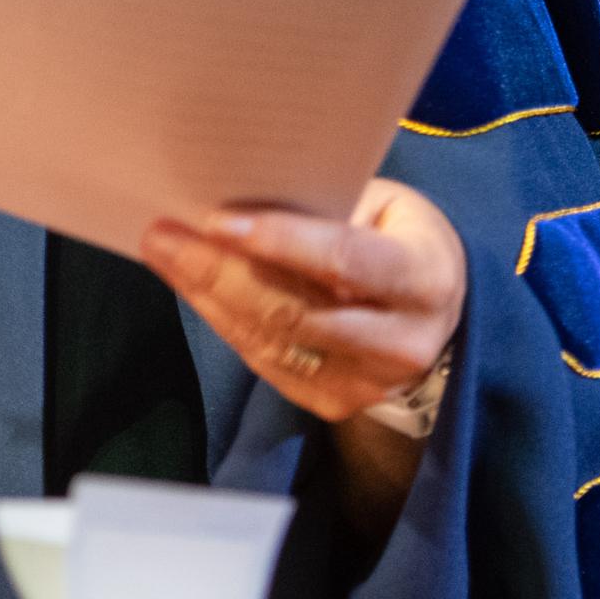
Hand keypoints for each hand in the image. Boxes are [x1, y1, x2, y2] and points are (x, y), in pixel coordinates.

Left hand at [144, 179, 465, 426]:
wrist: (436, 313)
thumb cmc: (397, 238)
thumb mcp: (382, 207)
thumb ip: (324, 208)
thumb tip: (237, 195)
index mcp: (423, 278)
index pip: (346, 261)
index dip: (281, 241)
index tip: (217, 220)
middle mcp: (402, 342)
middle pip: (296, 310)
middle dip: (220, 271)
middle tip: (164, 235)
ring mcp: (368, 383)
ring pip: (272, 341)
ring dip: (208, 296)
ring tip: (163, 253)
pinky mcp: (336, 403)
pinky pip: (265, 362)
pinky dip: (223, 320)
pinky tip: (191, 286)